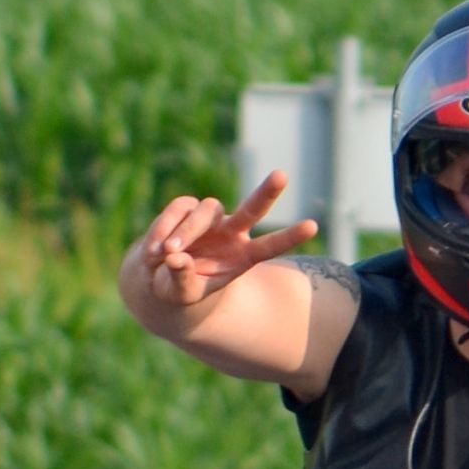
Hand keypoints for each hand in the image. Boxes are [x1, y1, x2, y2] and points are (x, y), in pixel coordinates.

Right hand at [131, 173, 318, 315]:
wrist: (156, 279)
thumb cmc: (177, 290)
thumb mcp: (181, 294)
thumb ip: (183, 279)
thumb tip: (176, 258)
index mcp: (241, 258)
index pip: (269, 246)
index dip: (290, 236)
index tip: (313, 226)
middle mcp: (231, 233)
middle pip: (253, 208)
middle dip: (267, 193)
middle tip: (282, 175)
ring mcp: (210, 219)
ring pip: (204, 211)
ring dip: (185, 232)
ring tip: (165, 254)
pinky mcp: (187, 208)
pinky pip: (179, 209)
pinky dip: (164, 227)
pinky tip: (154, 250)